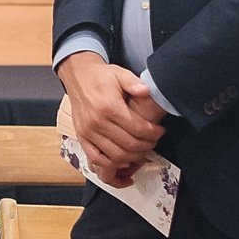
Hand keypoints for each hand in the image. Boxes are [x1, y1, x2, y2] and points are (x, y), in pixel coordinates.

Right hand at [56, 50, 162, 182]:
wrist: (78, 76)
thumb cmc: (101, 77)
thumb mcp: (120, 74)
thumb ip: (134, 83)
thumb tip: (146, 91)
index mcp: (109, 107)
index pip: (138, 129)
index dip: (154, 133)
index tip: (160, 131)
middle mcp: (97, 122)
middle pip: (129, 145)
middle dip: (147, 146)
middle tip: (153, 141)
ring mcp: (88, 132)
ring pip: (116, 156)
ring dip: (133, 157)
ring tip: (141, 150)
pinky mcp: (82, 138)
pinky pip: (96, 159)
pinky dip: (111, 164)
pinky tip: (123, 161)